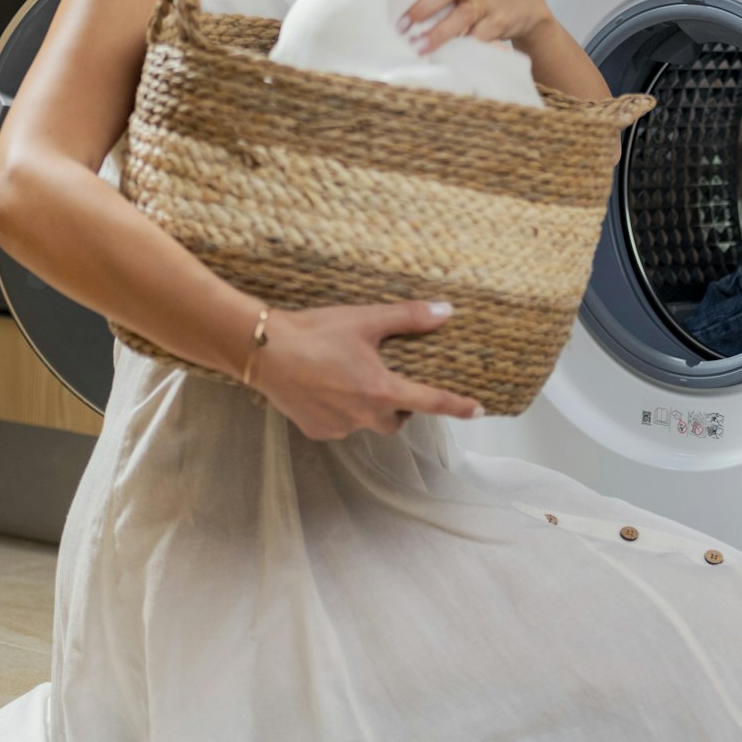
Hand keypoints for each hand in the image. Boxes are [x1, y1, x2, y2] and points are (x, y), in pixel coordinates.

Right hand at [249, 299, 483, 440]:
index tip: (477, 410)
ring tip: (353, 380)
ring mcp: (339, 427)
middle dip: (401, 406)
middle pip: (396, 419)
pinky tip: (327, 388)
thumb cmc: (317, 333)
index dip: (456, 406)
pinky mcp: (316, 430)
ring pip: (367, 423)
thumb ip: (408, 317)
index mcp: (382, 390)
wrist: (264, 351)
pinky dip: (342, 411)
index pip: (431, 402)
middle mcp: (364, 416)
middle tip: (392, 381)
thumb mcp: (366, 319)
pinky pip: (340, 425)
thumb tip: (445, 311)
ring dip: (369, 408)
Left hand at [401, 0, 550, 54]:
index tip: (388, 1)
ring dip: (438, 33)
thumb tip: (393, 1)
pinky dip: (461, 46)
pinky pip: (478, 36)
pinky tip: (445, 55)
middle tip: (400, 27)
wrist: (524, 2)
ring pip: (461, 15)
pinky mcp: (499, 21)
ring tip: (419, 47)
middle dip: (420, 8)